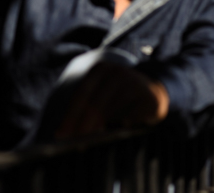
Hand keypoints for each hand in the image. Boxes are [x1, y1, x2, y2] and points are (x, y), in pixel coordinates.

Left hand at [54, 62, 168, 139]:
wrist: (152, 91)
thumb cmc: (119, 97)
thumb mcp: (102, 94)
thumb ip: (86, 109)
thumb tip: (65, 133)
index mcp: (101, 69)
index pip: (81, 95)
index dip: (70, 116)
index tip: (61, 135)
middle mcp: (117, 72)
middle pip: (96, 103)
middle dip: (84, 125)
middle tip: (76, 143)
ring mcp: (135, 82)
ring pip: (113, 109)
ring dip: (102, 127)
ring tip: (92, 141)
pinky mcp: (149, 96)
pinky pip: (132, 115)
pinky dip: (123, 125)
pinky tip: (117, 131)